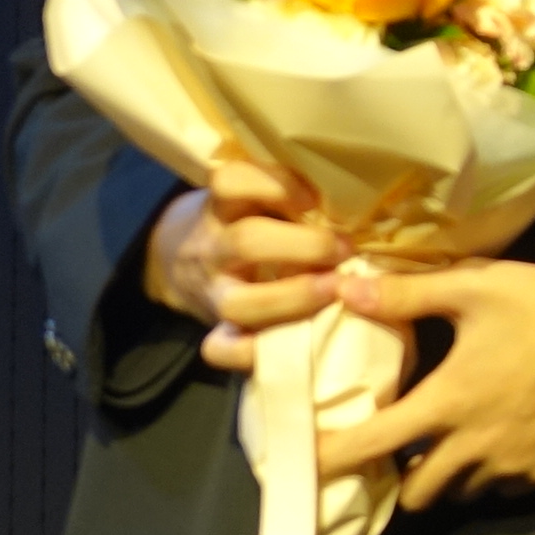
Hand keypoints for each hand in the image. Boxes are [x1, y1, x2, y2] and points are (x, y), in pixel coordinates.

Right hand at [149, 155, 346, 375]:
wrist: (181, 257)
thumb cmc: (241, 219)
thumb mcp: (252, 196)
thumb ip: (286, 197)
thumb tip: (353, 198)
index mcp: (220, 206)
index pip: (231, 182)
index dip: (275, 186)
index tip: (314, 198)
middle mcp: (212, 247)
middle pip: (248, 242)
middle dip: (305, 247)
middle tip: (346, 248)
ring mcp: (212, 292)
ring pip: (239, 304)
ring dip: (294, 298)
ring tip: (336, 290)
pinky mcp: (214, 330)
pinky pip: (221, 349)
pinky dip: (253, 352)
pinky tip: (296, 342)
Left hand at [322, 260, 534, 507]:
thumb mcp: (476, 286)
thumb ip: (407, 294)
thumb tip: (344, 289)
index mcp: (446, 403)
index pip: (370, 445)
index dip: (330, 460)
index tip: (303, 466)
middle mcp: (472, 450)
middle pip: (414, 493)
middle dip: (398, 479)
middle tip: (397, 451)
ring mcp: (511, 470)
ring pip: (459, 494)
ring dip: (445, 478)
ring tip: (449, 443)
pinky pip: (502, 490)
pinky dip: (489, 476)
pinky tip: (498, 441)